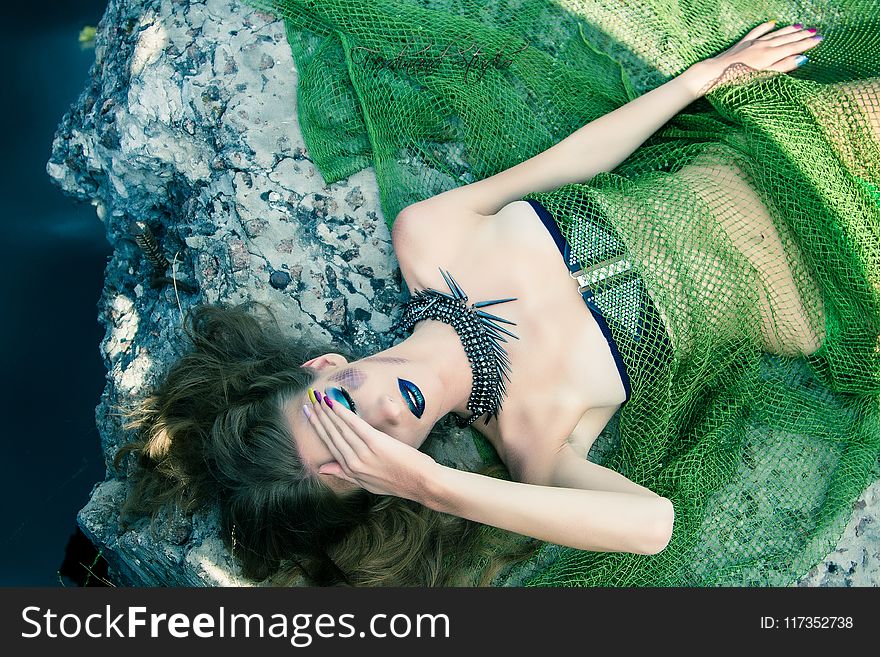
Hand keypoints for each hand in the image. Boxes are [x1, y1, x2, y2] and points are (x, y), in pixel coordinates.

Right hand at [304, 393, 437, 499]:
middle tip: (309, 401)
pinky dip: (342, 413)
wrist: (421, 483)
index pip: (330, 445)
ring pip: (340, 428)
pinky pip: (355, 425)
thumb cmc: (397, 482)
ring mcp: (364, 452)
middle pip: (332, 435)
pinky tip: (334, 403)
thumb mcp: (366, 483)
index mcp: (350, 470)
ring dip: (327, 412)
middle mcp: (353, 462)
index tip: (309, 415)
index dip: (318, 428)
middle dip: (319, 417)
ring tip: (318, 398)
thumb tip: (322, 469)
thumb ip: (343, 473)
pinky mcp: (376, 443)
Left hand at [687, 20, 823, 94]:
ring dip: (789, 29)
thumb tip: (803, 59)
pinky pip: (757, 32)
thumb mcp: (764, 76)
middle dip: (802, 35)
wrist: (716, 73)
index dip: (808, 43)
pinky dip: (765, 26)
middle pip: (787, 38)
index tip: (820, 39)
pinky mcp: (743, 43)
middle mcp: (764, 45)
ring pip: (775, 33)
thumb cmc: (739, 79)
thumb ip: (783, 67)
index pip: (794, 47)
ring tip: (800, 25)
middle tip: (815, 31)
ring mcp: (753, 43)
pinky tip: (772, 22)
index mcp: (771, 55)